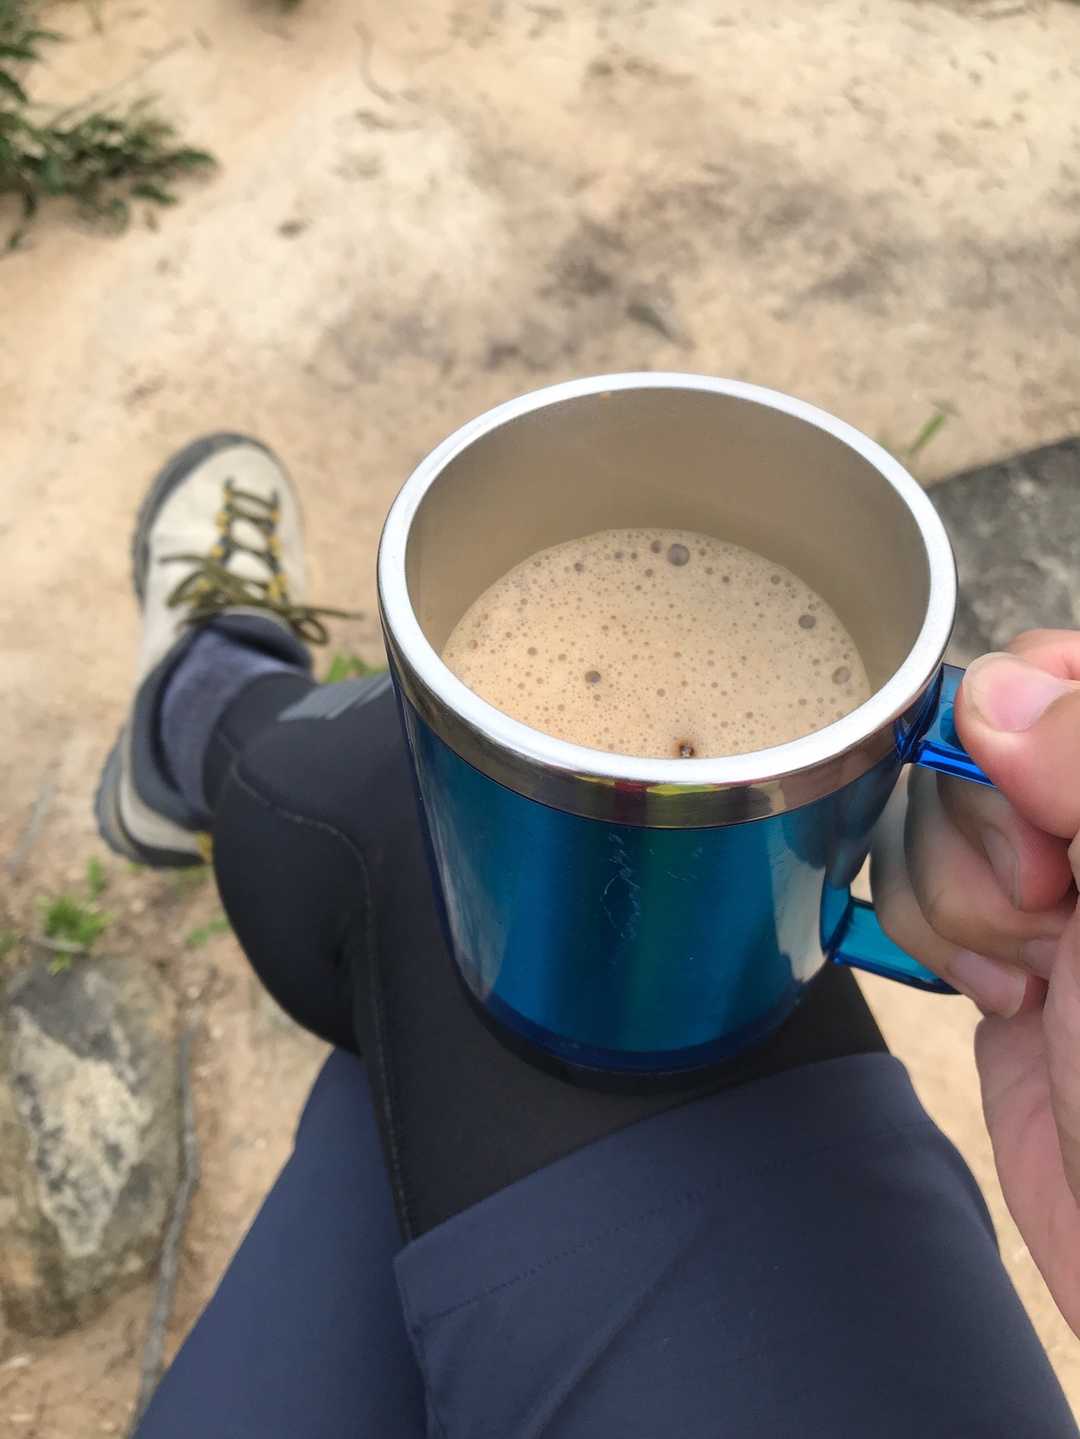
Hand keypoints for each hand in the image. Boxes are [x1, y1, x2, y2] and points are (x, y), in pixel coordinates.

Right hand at [872, 630, 1079, 1332]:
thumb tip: (996, 693)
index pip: (1064, 675)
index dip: (1022, 719)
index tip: (1037, 803)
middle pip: (977, 746)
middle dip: (984, 836)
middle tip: (1053, 913)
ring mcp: (1054, 889)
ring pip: (931, 819)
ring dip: (959, 903)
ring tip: (1033, 975)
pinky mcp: (999, 951)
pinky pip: (916, 894)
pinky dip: (934, 938)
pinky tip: (1000, 996)